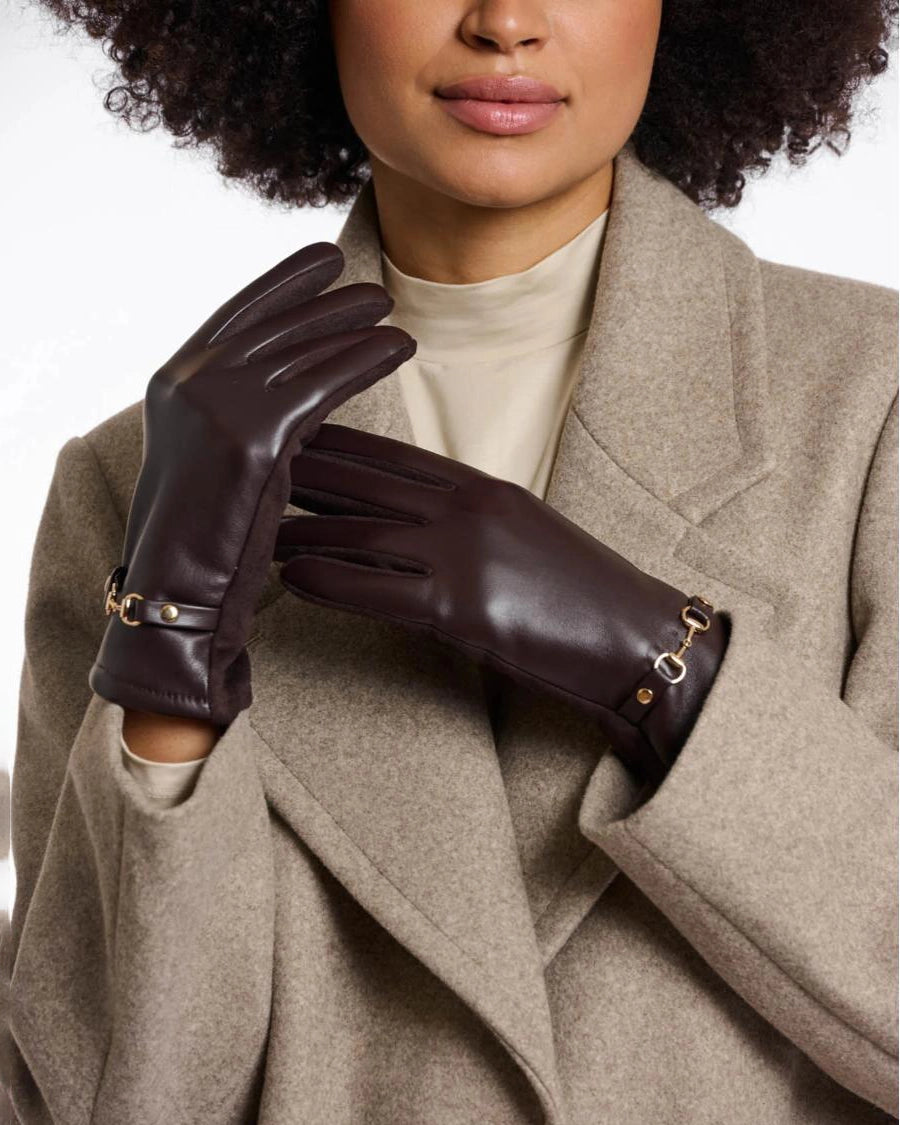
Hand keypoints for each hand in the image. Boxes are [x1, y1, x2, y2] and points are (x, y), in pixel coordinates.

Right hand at [90, 244, 415, 726]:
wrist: (176, 591)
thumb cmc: (200, 538)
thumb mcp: (209, 457)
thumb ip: (237, 414)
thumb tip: (291, 393)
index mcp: (174, 381)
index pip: (238, 313)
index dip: (284, 283)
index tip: (323, 261)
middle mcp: (190, 380)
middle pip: (274, 322)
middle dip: (325, 299)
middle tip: (371, 285)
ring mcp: (218, 402)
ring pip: (302, 346)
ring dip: (352, 322)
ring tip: (392, 310)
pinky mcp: (254, 434)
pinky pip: (325, 381)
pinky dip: (366, 359)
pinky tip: (398, 347)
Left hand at [274, 424, 728, 786]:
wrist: (631, 635)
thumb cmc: (575, 588)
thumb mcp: (518, 530)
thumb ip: (462, 514)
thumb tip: (404, 515)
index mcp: (478, 485)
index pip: (386, 454)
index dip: (327, 443)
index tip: (280, 435)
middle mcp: (466, 508)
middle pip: (361, 482)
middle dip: (295, 474)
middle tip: (240, 467)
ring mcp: (463, 554)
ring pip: (358, 532)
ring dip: (297, 531)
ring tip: (249, 530)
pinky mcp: (463, 607)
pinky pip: (375, 589)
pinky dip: (326, 581)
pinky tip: (289, 577)